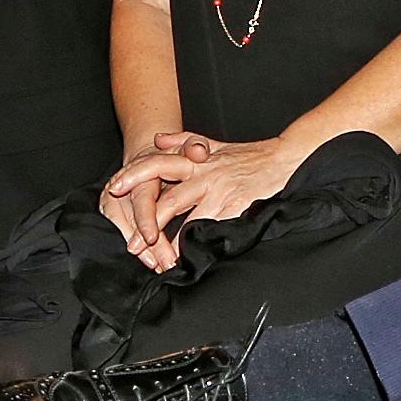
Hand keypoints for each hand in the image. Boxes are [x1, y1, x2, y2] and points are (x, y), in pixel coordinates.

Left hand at [101, 131, 302, 269]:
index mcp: (196, 161)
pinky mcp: (236, 207)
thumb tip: (156, 139)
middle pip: (167, 202)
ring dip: (172, 244)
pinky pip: (212, 229)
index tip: (114, 188)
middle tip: (133, 246)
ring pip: (187, 221)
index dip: (134, 175)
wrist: (286, 158)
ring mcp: (221, 192)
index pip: (156, 163)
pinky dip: (200, 244)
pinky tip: (192, 258)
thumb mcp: (214, 145)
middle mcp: (204, 175)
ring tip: (160, 262)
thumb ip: (184, 142)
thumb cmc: (250, 155)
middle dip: (147, 227)